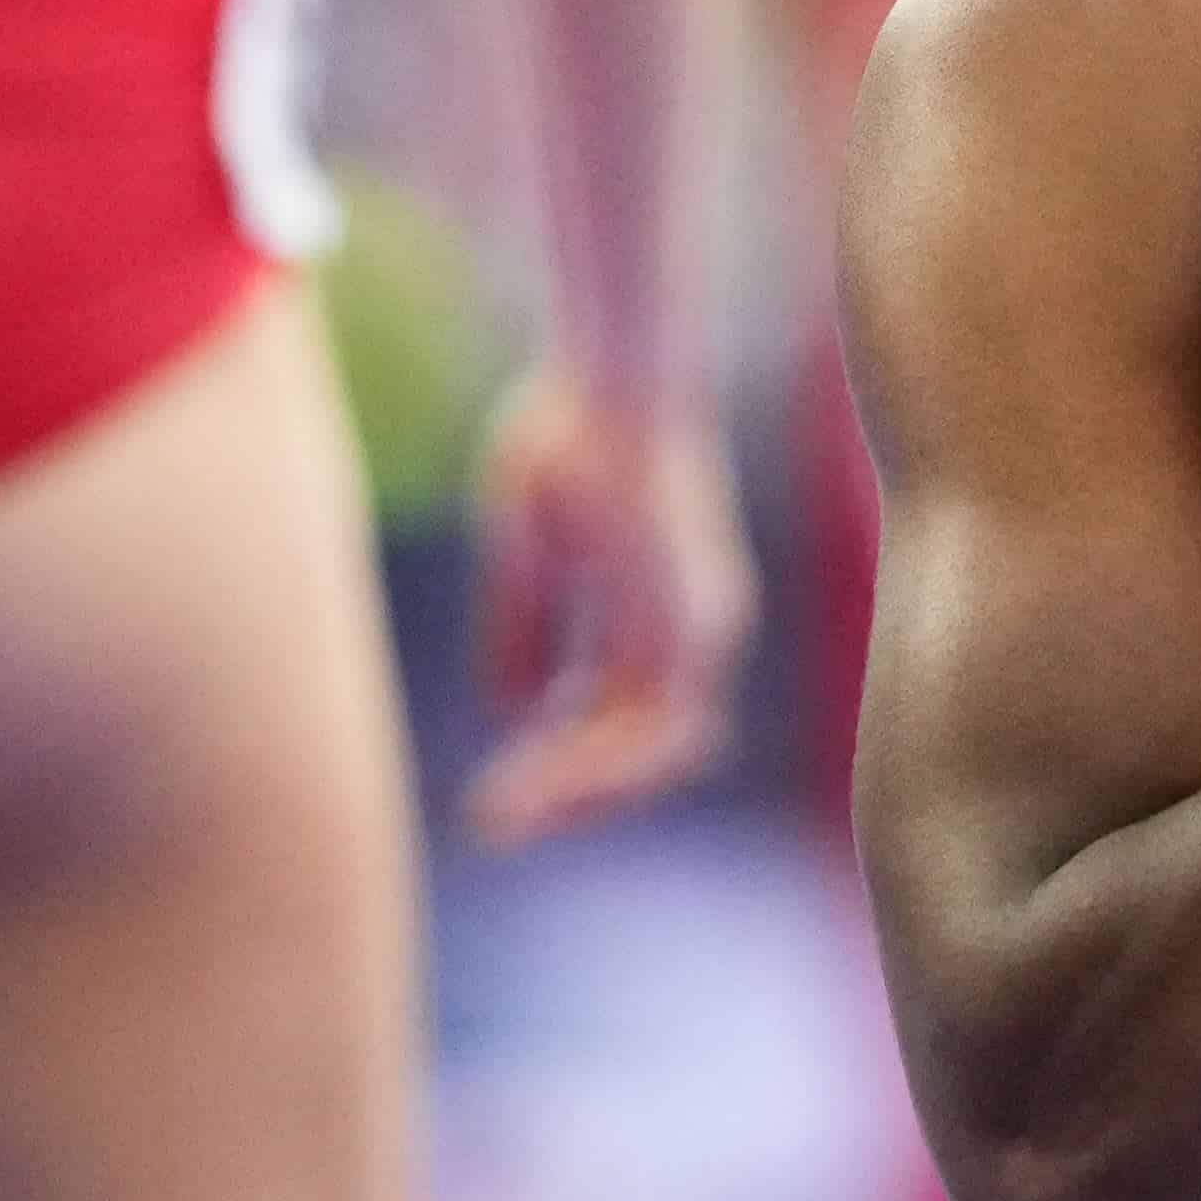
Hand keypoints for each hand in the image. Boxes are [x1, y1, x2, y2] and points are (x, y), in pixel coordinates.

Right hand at [464, 371, 755, 842]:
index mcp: (669, 605)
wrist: (615, 374)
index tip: (503, 787)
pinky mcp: (690, 624)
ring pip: (653, 751)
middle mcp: (700, 624)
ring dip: (575, 791)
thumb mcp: (528, 545)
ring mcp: (703, 626)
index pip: (634, 712)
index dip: (573, 756)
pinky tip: (521, 781)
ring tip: (500, 820)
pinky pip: (648, 727)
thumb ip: (527, 626)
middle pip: (651, 748)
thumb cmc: (567, 434)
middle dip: (573, 793)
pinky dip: (587, 764)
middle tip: (497, 826)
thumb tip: (514, 707)